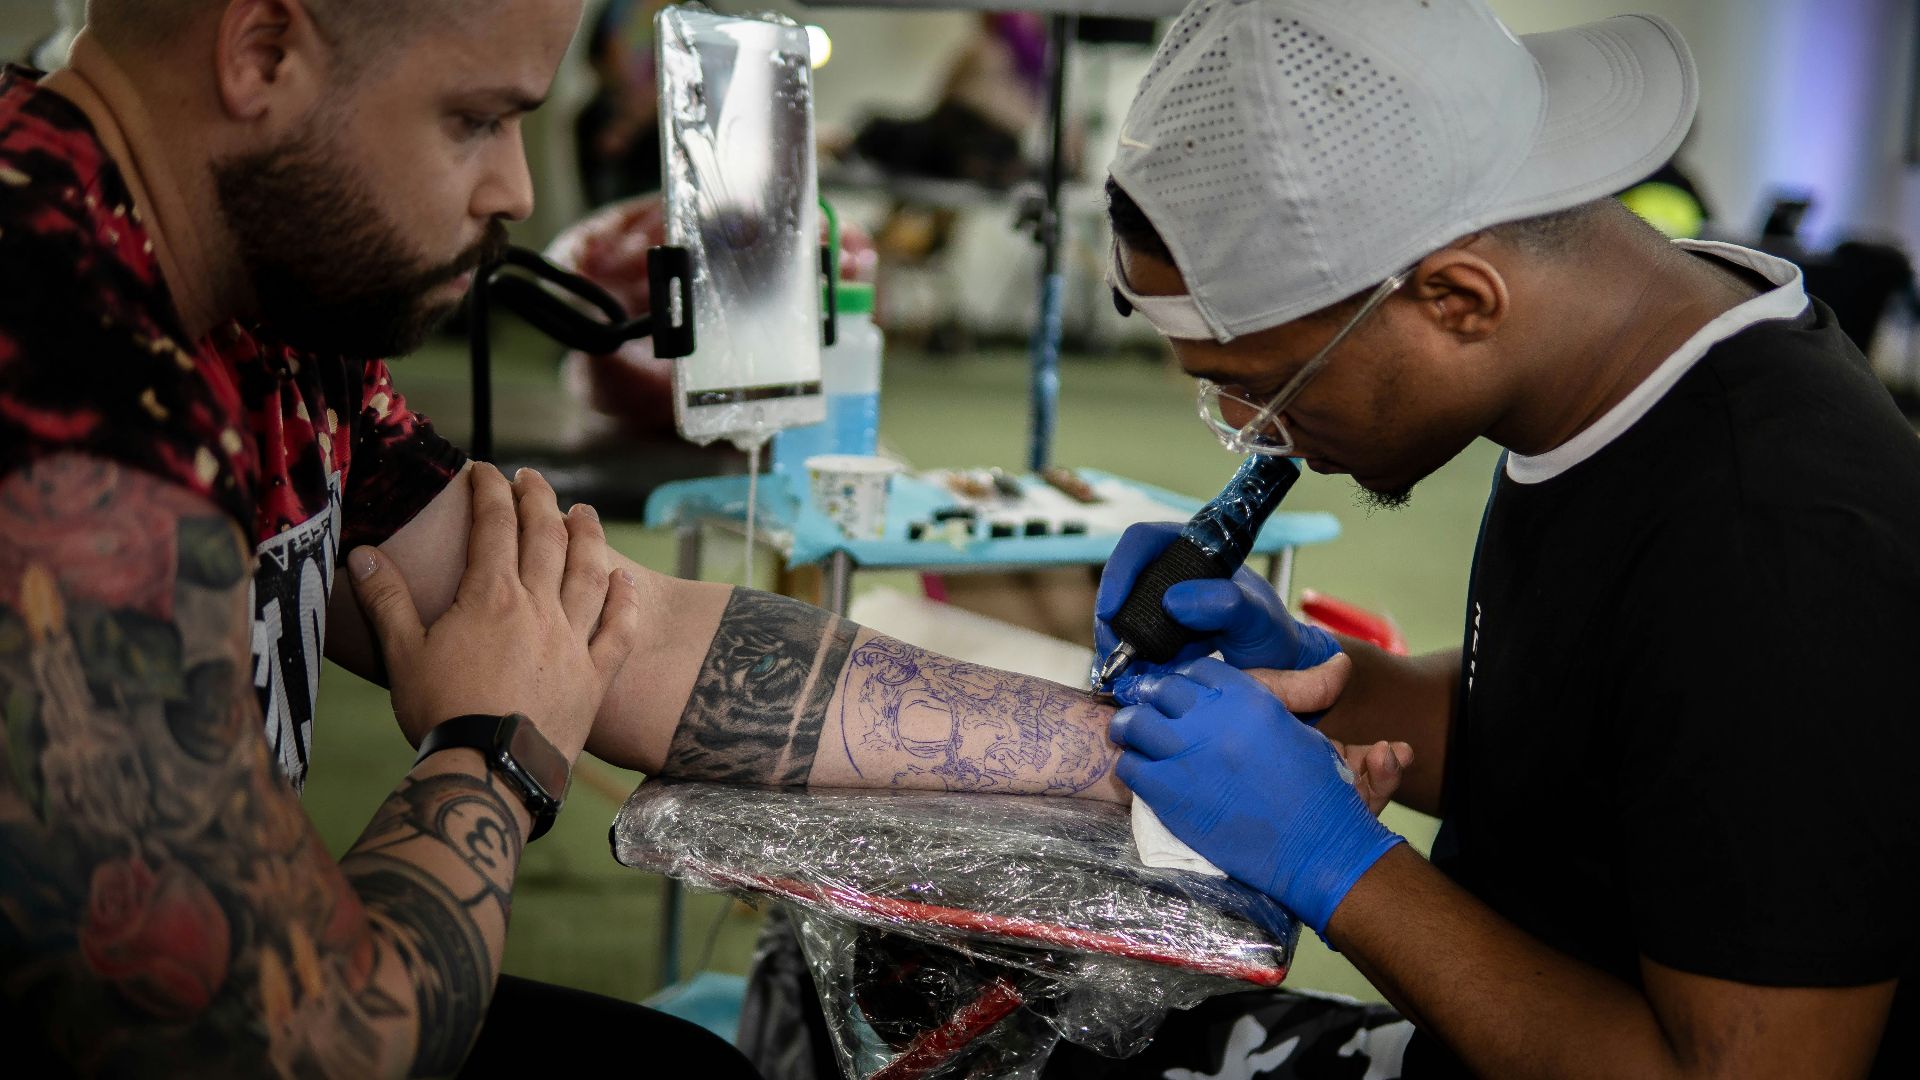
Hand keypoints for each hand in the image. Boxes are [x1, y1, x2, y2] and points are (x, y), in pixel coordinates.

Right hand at [347, 464, 641, 762]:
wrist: (492, 770)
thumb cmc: (442, 714)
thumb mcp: (402, 655)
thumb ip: (386, 601)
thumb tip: (361, 555)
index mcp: (491, 596)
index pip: (494, 524)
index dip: (490, 490)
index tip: (484, 470)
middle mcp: (539, 608)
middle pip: (546, 537)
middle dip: (539, 499)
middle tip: (532, 478)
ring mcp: (572, 641)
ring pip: (589, 573)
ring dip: (589, 536)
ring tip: (585, 512)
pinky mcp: (596, 677)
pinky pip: (619, 630)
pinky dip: (625, 601)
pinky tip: (627, 580)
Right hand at [1095, 522, 1340, 680]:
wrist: (1279, 669)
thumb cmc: (1273, 635)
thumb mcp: (1258, 619)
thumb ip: (1228, 604)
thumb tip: (1174, 601)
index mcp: (1194, 549)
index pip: (1143, 541)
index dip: (1120, 570)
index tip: (1111, 610)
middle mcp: (1172, 572)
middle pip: (1121, 581)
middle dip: (1109, 616)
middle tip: (1110, 652)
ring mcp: (1161, 604)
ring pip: (1119, 614)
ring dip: (1113, 643)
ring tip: (1120, 674)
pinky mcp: (1156, 635)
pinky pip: (1128, 643)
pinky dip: (1124, 662)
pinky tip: (1129, 681)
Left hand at [1110, 657, 1403, 934]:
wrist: (1317, 850)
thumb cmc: (1324, 794)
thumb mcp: (1313, 734)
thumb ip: (1307, 697)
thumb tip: (1342, 664)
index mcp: (1248, 698)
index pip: (1199, 670)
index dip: (1186, 680)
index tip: (1182, 694)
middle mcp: (1213, 718)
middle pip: (1161, 690)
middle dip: (1153, 698)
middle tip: (1151, 711)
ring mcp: (1186, 754)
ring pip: (1134, 722)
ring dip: (1131, 727)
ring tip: (1133, 735)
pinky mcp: (1168, 793)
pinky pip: (1130, 765)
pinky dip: (1132, 765)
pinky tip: (1142, 771)